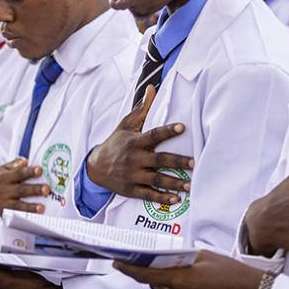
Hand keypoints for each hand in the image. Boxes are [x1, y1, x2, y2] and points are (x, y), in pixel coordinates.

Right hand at [0, 159, 47, 214]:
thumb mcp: (2, 169)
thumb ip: (14, 164)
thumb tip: (26, 161)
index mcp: (4, 177)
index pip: (19, 173)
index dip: (30, 172)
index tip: (40, 170)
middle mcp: (2, 190)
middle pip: (20, 190)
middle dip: (34, 190)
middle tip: (47, 189)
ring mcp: (1, 202)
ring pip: (17, 205)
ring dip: (30, 207)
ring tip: (41, 208)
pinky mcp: (1, 213)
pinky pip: (13, 215)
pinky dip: (22, 216)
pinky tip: (32, 217)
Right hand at [85, 84, 192, 204]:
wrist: (95, 166)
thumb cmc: (115, 142)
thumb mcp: (126, 125)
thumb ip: (142, 109)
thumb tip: (152, 88)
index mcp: (134, 142)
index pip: (153, 134)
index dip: (167, 131)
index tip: (182, 127)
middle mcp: (134, 159)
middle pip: (158, 160)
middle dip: (177, 162)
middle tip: (193, 163)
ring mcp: (132, 176)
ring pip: (156, 180)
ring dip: (173, 183)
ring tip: (189, 185)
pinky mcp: (131, 190)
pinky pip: (148, 195)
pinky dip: (161, 198)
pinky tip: (175, 199)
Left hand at [114, 250, 263, 288]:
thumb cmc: (231, 271)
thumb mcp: (204, 256)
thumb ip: (181, 258)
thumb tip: (167, 259)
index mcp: (180, 280)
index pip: (146, 276)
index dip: (129, 269)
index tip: (117, 262)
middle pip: (157, 284)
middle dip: (157, 273)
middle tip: (164, 261)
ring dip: (172, 282)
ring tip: (190, 272)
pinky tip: (198, 284)